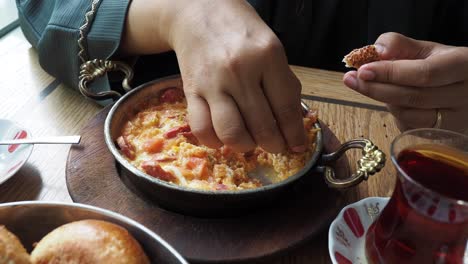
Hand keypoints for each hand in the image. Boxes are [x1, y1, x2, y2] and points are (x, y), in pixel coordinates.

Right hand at [120, 0, 305, 152]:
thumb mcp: (271, 47)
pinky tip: (223, 137)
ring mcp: (213, 83)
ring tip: (251, 142)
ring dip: (246, 146)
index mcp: (267, 56)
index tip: (297, 146)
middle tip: (275, 146)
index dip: (294, 134)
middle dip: (273, 145)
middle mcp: (240, 71)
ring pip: (232, 133)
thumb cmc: (239, 30)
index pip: (286, 108)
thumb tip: (292, 121)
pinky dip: (214, 142)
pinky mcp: (191, 91)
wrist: (197, 11)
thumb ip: (282, 82)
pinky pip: (202, 129)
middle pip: (261, 126)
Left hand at [343, 32, 467, 132]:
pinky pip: (410, 126)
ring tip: (373, 86)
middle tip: (352, 80)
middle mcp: (465, 96)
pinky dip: (395, 113)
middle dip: (377, 88)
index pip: (424, 73)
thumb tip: (377, 51)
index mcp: (464, 66)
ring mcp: (457, 120)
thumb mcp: (425, 49)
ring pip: (410, 115)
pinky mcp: (443, 135)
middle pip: (414, 97)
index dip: (390, 73)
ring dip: (385, 101)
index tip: (363, 70)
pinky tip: (392, 100)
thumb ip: (399, 45)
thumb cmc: (440, 66)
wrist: (463, 89)